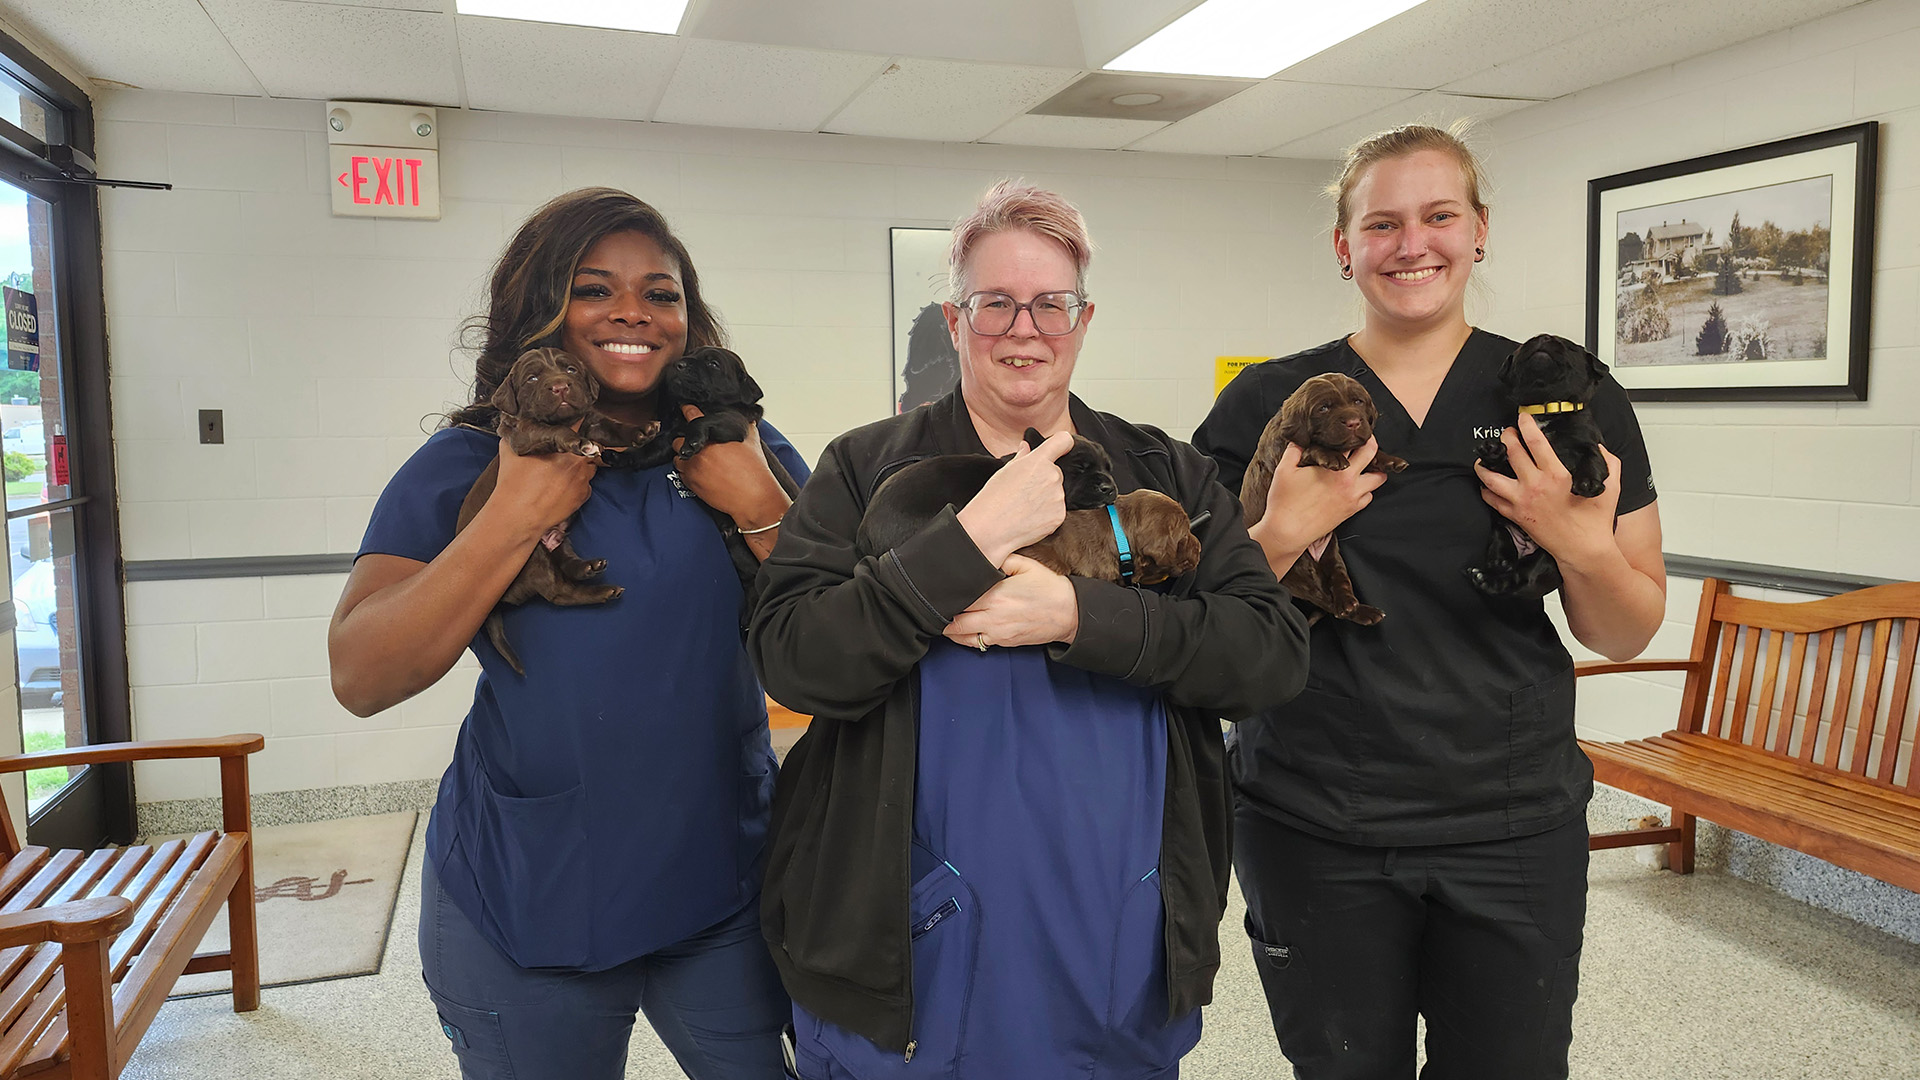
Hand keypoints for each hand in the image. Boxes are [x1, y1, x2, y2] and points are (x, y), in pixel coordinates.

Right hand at [488, 434, 596, 544]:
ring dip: (579, 465)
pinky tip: (562, 486)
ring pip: (589, 465)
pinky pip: (586, 483)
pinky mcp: (584, 495)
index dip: (575, 421)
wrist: (519, 516)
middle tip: (562, 451)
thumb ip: (518, 434)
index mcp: (563, 445)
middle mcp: (578, 461)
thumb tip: (518, 427)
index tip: (571, 423)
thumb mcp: (510, 450)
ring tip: (561, 470)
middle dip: (577, 447)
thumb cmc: (514, 485)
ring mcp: (583, 479)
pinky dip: (577, 483)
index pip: (578, 424)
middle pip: (587, 446)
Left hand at [673, 405, 790, 530]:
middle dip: (685, 441)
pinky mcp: (691, 483)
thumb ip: (745, 427)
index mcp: (713, 435)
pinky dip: (687, 473)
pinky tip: (701, 474)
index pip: (692, 415)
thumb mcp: (752, 441)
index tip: (685, 409)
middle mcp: (700, 450)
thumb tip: (746, 420)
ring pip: (677, 458)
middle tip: (697, 446)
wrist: (753, 497)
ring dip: (685, 458)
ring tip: (698, 461)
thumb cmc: (754, 471)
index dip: (688, 410)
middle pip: (679, 440)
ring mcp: (693, 467)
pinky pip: (681, 474)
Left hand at [943, 554, 1078, 648]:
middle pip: (955, 619)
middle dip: (944, 612)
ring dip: (950, 627)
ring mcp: (997, 632)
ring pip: (961, 635)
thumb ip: (1001, 559)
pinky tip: (959, 630)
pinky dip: (964, 638)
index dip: (948, 594)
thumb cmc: (1049, 588)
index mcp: (996, 594)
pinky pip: (976, 644)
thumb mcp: (1026, 565)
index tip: (940, 588)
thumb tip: (981, 555)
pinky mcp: (1003, 642)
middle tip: (937, 604)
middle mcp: (994, 616)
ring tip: (944, 617)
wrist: (1069, 613)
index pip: (960, 597)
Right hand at [956, 431, 1072, 565]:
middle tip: (1026, 491)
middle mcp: (1053, 476)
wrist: (991, 529)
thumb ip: (1021, 457)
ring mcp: (1058, 497)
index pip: (1063, 441)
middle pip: (1056, 472)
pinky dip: (1047, 515)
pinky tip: (1030, 518)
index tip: (1060, 448)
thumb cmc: (993, 499)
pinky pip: (1057, 511)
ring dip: (1046, 498)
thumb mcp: (1005, 471)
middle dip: (1045, 479)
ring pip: (1057, 493)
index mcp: (1039, 461)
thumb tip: (1026, 447)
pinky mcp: (1060, 516)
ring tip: (1025, 507)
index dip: (1062, 444)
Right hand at [1249, 438, 1388, 556]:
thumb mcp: (1284, 470)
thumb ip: (1294, 450)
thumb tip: (1299, 439)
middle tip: (1363, 442)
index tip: (1352, 430)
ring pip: (1378, 479)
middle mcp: (1350, 482)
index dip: (1355, 434)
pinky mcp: (1351, 511)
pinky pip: (1368, 497)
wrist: (1287, 532)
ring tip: (1362, 465)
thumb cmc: (1284, 501)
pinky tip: (1353, 486)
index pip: (1356, 444)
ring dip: (1373, 470)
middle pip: (1373, 457)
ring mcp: (1353, 498)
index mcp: (1336, 469)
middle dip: (1371, 446)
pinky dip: (1365, 490)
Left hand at [1474, 413, 1621, 568]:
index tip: (1522, 418)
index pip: (1535, 442)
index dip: (1526, 425)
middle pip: (1511, 452)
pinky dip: (1486, 490)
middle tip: (1507, 433)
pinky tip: (1486, 484)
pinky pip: (1492, 499)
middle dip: (1506, 437)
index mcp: (1556, 475)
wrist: (1584, 551)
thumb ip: (1607, 462)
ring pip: (1491, 477)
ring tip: (1485, 458)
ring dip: (1485, 464)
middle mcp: (1535, 485)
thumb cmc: (1596, 522)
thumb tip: (1599, 447)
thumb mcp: (1611, 486)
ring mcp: (1521, 501)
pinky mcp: (1515, 516)